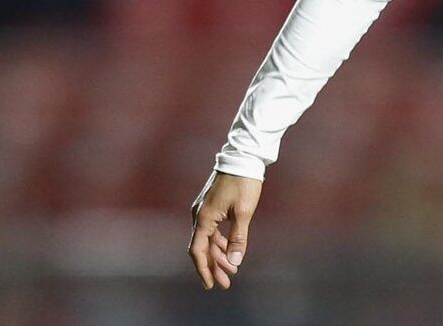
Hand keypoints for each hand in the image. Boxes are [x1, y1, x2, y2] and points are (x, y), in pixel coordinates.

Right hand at [188, 171, 262, 289]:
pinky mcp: (210, 206)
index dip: (204, 269)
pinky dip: (219, 242)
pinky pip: (211, 230)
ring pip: (208, 239)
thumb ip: (238, 237)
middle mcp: (199, 215)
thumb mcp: (244, 211)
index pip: (198, 251)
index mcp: (204, 218)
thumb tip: (235, 262)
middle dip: (214, 266)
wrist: (243, 157)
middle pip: (203, 248)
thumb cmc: (244, 182)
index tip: (211, 284)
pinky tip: (229, 250)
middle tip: (226, 283)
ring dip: (218, 255)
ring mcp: (203, 210)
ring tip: (231, 270)